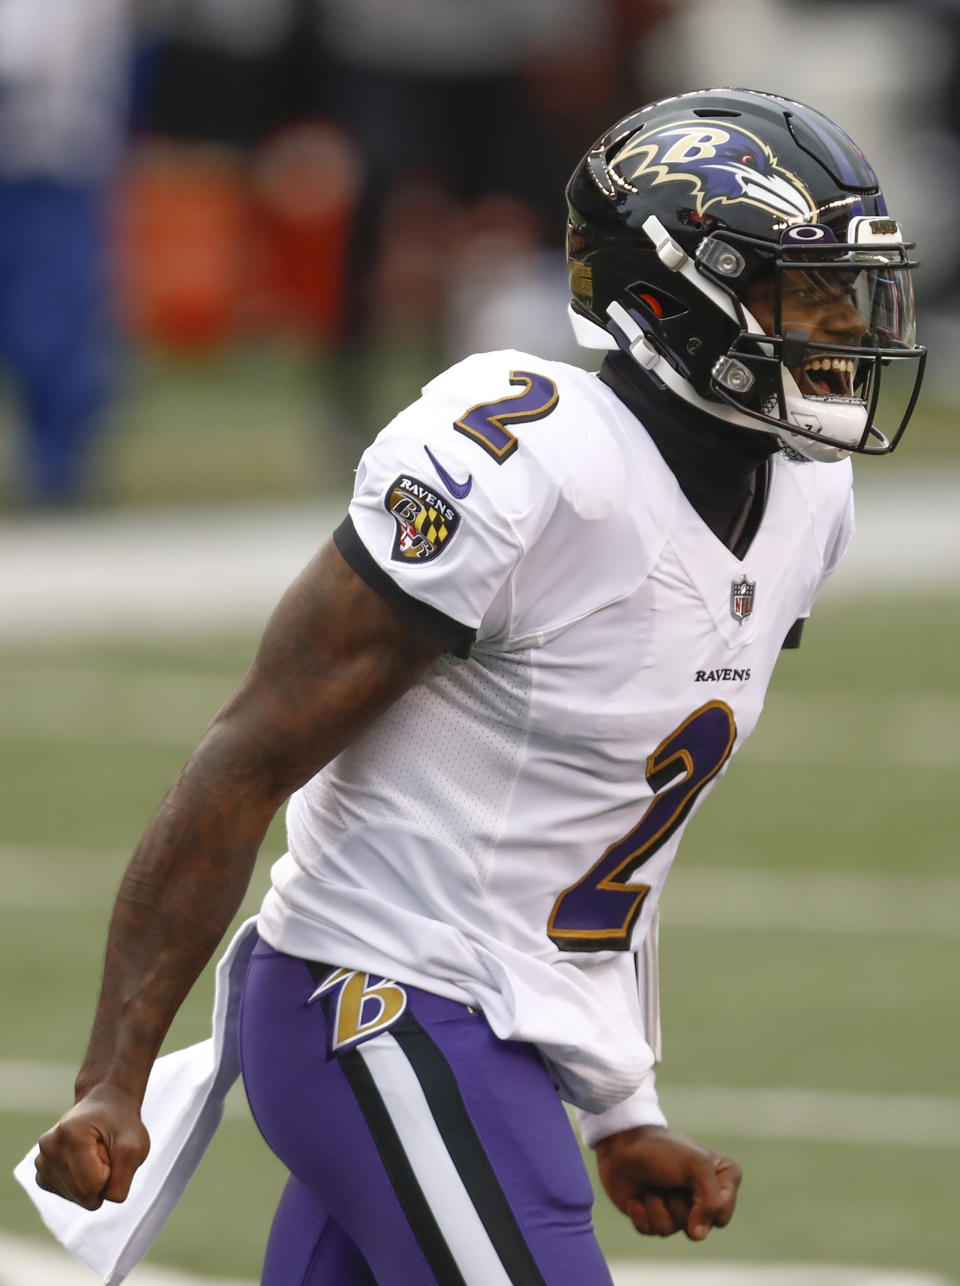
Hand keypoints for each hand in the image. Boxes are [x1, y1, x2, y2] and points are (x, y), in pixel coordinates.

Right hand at [35, 1084, 149, 1209]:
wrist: (105, 1106)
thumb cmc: (121, 1123)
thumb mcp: (136, 1145)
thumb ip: (123, 1178)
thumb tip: (100, 1201)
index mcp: (70, 1134)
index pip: (95, 1184)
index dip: (112, 1171)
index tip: (111, 1148)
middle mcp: (48, 1149)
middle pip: (86, 1195)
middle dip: (103, 1178)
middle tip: (104, 1151)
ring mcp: (41, 1163)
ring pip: (78, 1198)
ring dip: (93, 1181)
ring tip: (94, 1154)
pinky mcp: (42, 1176)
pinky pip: (70, 1197)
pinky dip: (83, 1184)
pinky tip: (84, 1162)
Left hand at [595, 1124, 740, 1240]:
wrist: (621, 1143)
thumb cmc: (662, 1149)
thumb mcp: (696, 1164)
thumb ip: (711, 1200)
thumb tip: (698, 1235)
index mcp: (721, 1179)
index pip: (721, 1216)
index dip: (704, 1204)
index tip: (691, 1179)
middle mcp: (701, 1196)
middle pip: (697, 1228)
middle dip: (677, 1206)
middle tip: (669, 1182)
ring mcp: (677, 1207)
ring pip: (672, 1230)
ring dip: (656, 1206)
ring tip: (651, 1186)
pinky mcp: (653, 1215)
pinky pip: (651, 1231)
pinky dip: (641, 1214)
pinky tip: (636, 1198)